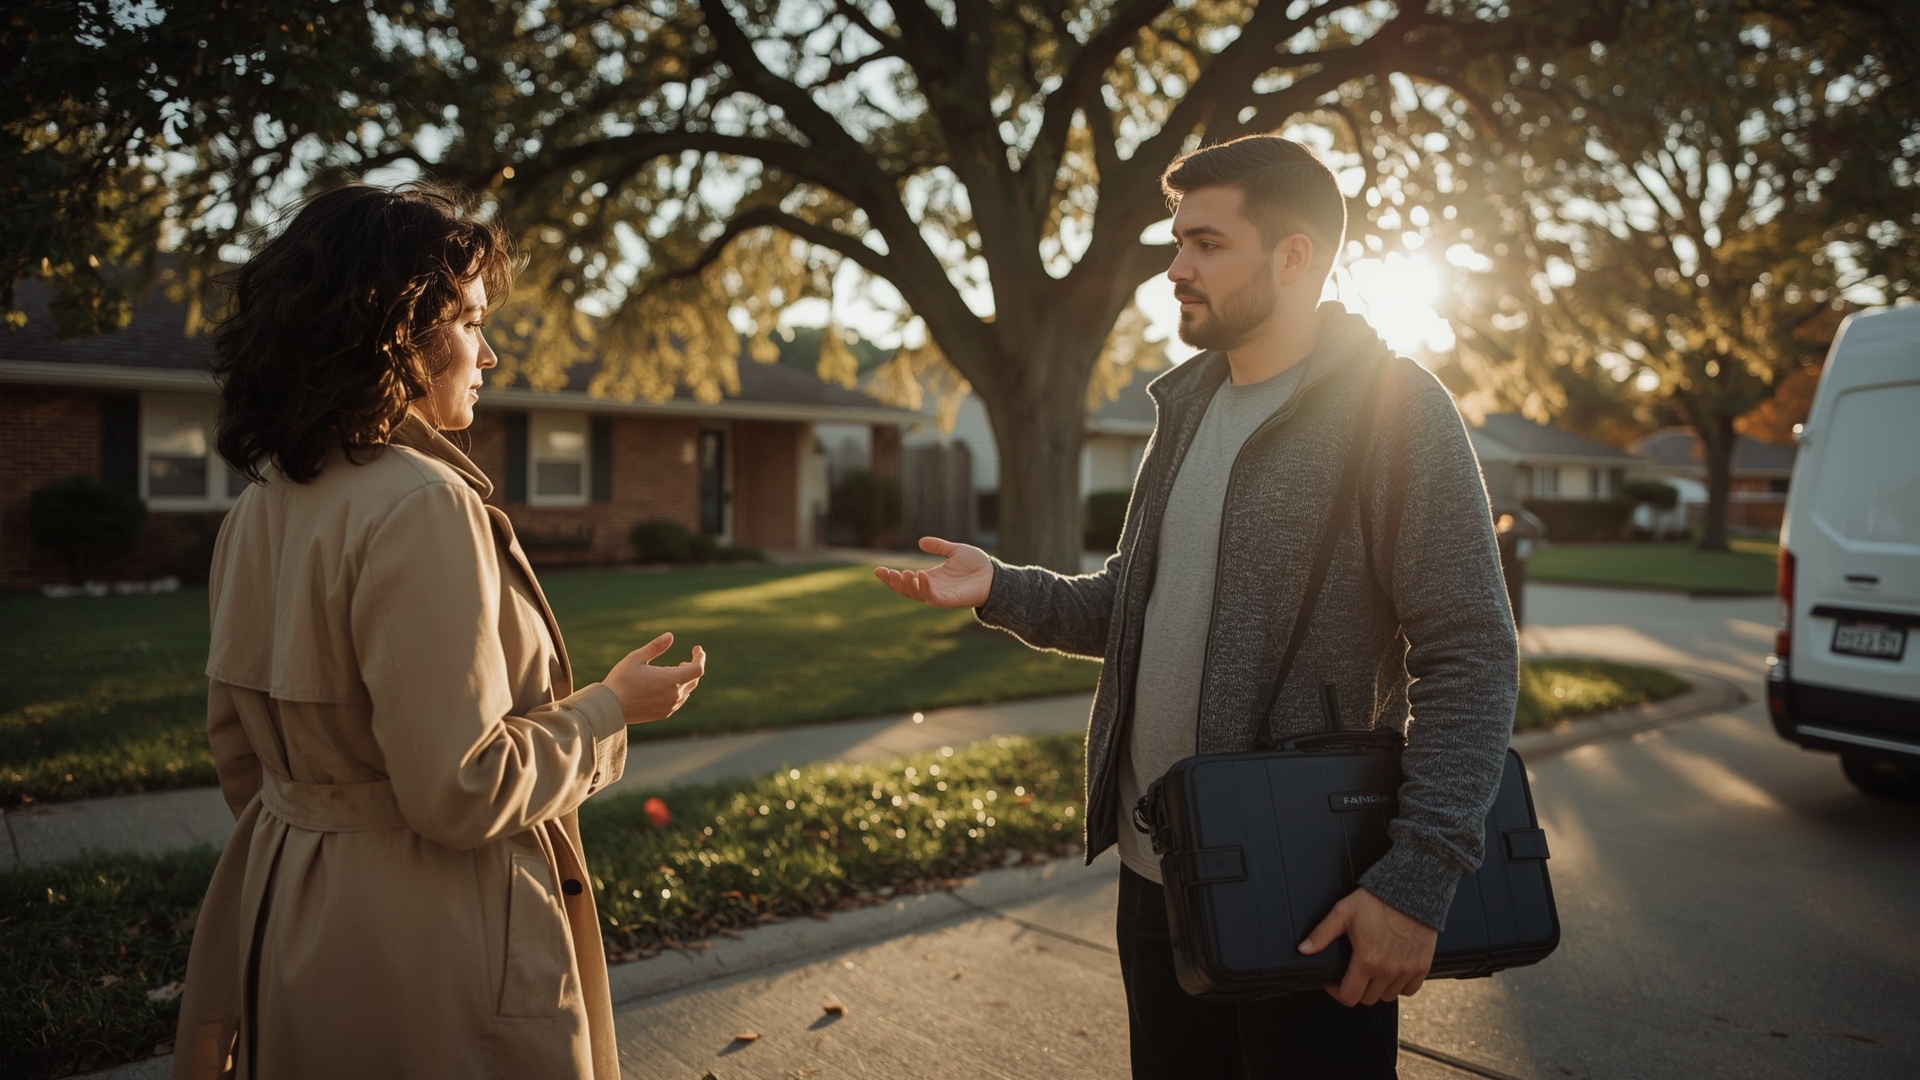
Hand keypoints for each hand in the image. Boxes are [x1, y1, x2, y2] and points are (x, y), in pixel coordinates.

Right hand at [602, 633, 705, 724]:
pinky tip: (665, 686)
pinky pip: (678, 701)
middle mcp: (675, 695)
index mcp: (672, 680)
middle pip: (693, 680)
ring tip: (669, 672)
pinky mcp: (664, 714)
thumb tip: (670, 636)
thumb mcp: (637, 657)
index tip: (697, 648)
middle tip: (684, 661)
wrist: (610, 707)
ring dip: (683, 680)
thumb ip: (656, 647)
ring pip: (686, 692)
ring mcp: (670, 706)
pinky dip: (677, 691)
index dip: (700, 657)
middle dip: (691, 668)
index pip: (698, 669)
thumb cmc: (622, 680)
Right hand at [873, 536, 993, 608]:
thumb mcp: (955, 551)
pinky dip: (925, 588)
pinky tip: (921, 575)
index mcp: (932, 579)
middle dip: (894, 583)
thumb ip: (939, 547)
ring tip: (902, 573)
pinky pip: (934, 598)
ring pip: (917, 595)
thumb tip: (921, 542)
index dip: (891, 577)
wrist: (995, 575)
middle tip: (884, 572)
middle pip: (907, 590)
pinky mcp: (951, 600)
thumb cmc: (978, 565)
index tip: (877, 570)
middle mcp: (934, 589)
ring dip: (907, 586)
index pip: (907, 581)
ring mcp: (942, 595)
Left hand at [1297, 887, 1438, 1006]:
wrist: (1411, 891)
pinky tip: (1391, 973)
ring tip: (1371, 972)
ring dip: (1378, 989)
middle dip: (1357, 989)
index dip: (1336, 993)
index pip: (1349, 996)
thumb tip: (1303, 949)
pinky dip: (1399, 986)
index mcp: (1367, 961)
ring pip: (1388, 997)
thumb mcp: (1343, 913)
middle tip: (1353, 974)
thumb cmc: (1376, 901)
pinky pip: (1409, 990)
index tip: (1333, 983)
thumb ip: (1322, 933)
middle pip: (1368, 999)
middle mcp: (1388, 971)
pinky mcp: (1422, 967)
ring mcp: (1407, 971)